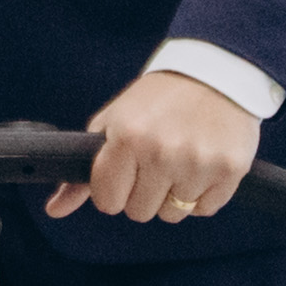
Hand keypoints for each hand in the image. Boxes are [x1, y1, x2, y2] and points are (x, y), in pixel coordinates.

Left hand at [50, 65, 263, 224]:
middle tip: (155, 162)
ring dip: (174, 194)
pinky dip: (202, 194)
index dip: (113, 190)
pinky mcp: (230, 170)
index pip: (108, 201)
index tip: (124, 173)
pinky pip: (205, 210)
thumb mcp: (113, 123)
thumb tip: (55, 210)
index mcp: (127, 136)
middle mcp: (161, 152)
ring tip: (180, 159)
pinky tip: (202, 164)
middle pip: (140, 212)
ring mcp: (197, 163)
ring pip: (173, 214)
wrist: (216, 72)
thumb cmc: (160, 98)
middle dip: (143, 193)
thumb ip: (83, 171)